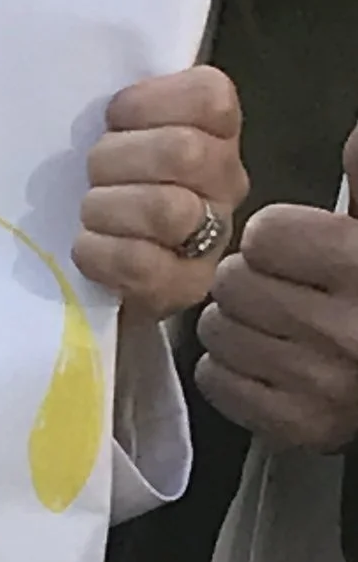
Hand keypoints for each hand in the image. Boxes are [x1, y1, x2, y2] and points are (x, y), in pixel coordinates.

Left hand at [71, 66, 247, 316]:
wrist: (105, 268)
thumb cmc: (108, 180)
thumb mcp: (120, 129)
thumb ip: (125, 105)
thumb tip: (88, 88)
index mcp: (215, 129)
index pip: (210, 97)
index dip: (149, 103)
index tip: (113, 119)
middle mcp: (227, 180)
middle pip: (181, 153)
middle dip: (116, 159)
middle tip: (93, 172)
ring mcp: (213, 237)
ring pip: (166, 209)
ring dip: (106, 206)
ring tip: (90, 211)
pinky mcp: (185, 286)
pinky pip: (141, 263)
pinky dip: (99, 251)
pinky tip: (88, 246)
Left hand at [198, 127, 357, 451]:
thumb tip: (351, 136)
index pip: (266, 235)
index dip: (276, 238)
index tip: (297, 249)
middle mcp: (343, 329)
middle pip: (232, 283)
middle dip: (248, 280)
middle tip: (281, 288)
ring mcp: (319, 384)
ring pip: (217, 331)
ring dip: (235, 323)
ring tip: (274, 323)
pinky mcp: (298, 426)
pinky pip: (217, 380)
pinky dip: (231, 368)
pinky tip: (267, 361)